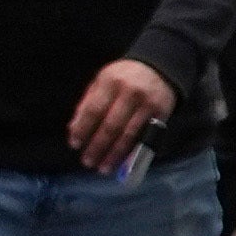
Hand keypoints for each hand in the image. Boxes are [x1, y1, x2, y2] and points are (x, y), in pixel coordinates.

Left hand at [66, 58, 175, 172]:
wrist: (159, 68)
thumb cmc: (124, 77)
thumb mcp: (101, 82)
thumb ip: (87, 103)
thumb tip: (74, 130)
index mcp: (110, 81)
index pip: (93, 109)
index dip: (83, 129)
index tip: (75, 144)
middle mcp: (130, 93)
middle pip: (111, 125)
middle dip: (97, 146)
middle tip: (88, 161)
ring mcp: (148, 104)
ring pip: (129, 134)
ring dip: (114, 154)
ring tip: (103, 167)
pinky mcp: (162, 114)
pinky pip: (145, 137)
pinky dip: (133, 151)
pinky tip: (123, 162)